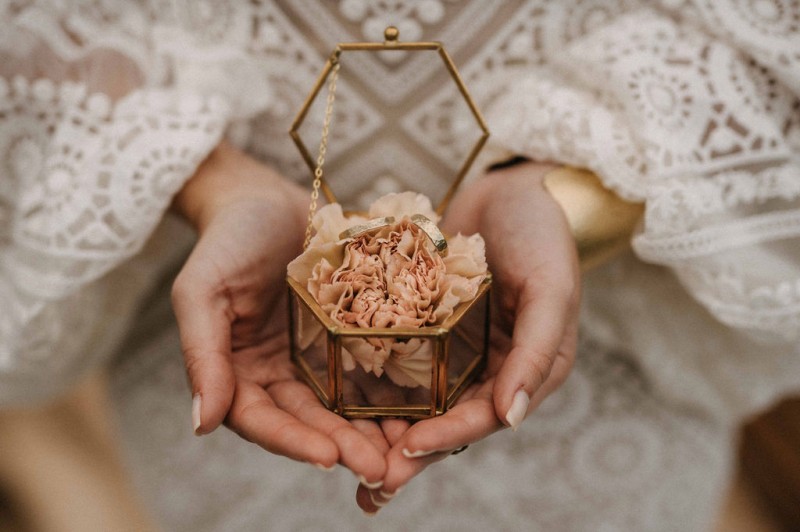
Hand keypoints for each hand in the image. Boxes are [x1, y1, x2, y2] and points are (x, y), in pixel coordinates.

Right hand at [171, 142, 388, 484]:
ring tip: (409, 449)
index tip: (328, 457)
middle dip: (344, 445)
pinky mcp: (348, 335)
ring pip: (345, 402)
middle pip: (310, 420)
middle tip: (380, 468)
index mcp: (239, 373)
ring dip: (373, 429)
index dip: (293, 441)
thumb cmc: (227, 240)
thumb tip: (202, 424)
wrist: (265, 199)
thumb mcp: (202, 291)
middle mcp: (280, 374)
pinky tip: (423, 404)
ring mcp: (316, 357)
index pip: (262, 419)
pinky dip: (393, 389)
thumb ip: (202, 355)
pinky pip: (371, 365)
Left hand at [356, 161, 579, 511]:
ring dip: (386, 427)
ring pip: (419, 397)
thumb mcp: (551, 289)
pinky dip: (376, 378)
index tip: (406, 452)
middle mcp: (490, 367)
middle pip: (446, 419)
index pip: (483, 416)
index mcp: (527, 370)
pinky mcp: (428, 324)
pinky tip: (339, 395)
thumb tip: (511, 419)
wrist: (514, 188)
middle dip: (408, 450)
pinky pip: (401, 356)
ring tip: (345, 453)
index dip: (446, 438)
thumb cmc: (543, 234)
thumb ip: (538, 352)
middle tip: (367, 481)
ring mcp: (457, 347)